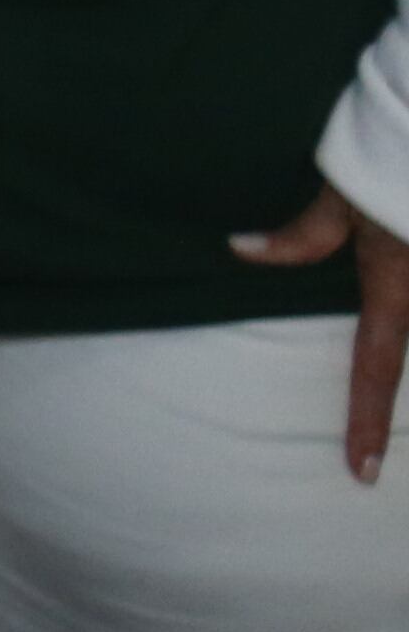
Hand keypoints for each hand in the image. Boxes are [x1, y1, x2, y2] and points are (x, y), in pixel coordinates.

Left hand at [232, 180, 408, 479]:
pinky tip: (403, 293)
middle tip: (366, 449)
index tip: (361, 472)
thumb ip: (300, 237)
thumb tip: (239, 250)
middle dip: (385, 388)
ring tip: (393, 348)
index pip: (375, 368)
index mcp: (397, 288)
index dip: (364, 422)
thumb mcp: (341, 196)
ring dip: (400, 345)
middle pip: (407, 354)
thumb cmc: (386, 159)